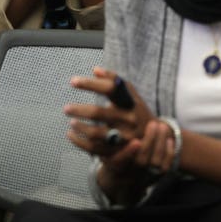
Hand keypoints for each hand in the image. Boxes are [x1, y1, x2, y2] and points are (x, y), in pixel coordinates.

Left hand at [65, 68, 172, 183]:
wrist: (153, 139)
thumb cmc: (135, 112)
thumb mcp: (131, 96)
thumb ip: (115, 82)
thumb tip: (96, 70)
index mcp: (130, 103)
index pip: (110, 89)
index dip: (91, 84)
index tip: (73, 81)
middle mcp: (128, 120)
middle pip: (99, 113)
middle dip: (80, 110)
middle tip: (66, 108)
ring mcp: (124, 137)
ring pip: (96, 134)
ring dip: (80, 127)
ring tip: (72, 122)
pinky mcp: (117, 151)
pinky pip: (93, 149)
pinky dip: (78, 142)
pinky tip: (70, 134)